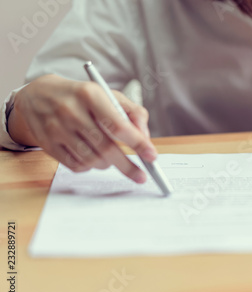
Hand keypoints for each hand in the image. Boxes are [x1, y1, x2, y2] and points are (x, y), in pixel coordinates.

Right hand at [8, 74, 156, 182]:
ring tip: (111, 157)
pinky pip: (76, 166)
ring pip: (92, 160)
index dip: (138, 143)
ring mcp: (57, 129)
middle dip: (128, 165)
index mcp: (90, 95)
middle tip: (141, 176)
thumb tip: (145, 139)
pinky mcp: (48, 144)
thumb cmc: (82, 97)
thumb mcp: (109, 95)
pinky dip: (90, 166)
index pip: (118, 125)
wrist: (39, 95)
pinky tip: (92, 157)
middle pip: (106, 148)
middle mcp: (71, 111)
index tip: (151, 156)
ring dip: (108, 164)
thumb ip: (133, 113)